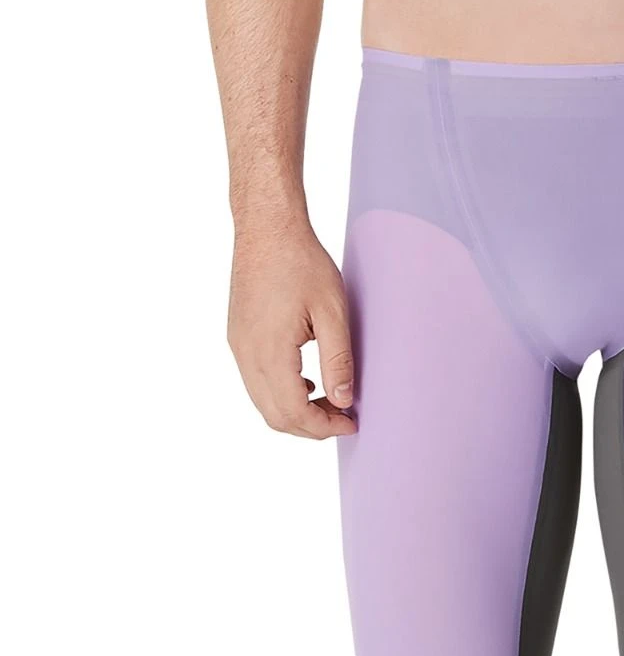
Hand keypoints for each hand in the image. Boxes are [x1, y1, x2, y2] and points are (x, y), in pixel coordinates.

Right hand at [227, 222, 356, 438]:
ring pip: (263, 402)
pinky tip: (309, 382)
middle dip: (311, 426)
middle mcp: (246, 354)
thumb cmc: (302, 263)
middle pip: (275, 416)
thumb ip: (338, 360)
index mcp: (269, 351)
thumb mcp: (332, 312)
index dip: (325, 427)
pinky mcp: (238, 336)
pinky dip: (281, 393)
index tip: (352, 423)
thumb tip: (345, 401)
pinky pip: (256, 381)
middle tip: (345, 417)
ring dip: (296, 411)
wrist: (267, 228)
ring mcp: (238, 346)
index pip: (294, 412)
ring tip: (331, 401)